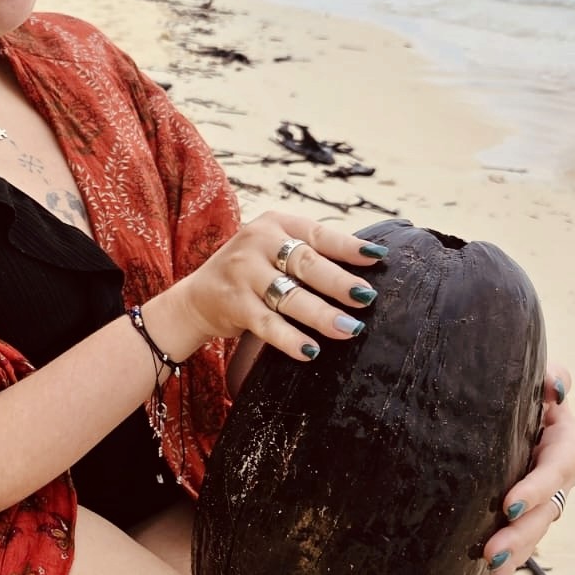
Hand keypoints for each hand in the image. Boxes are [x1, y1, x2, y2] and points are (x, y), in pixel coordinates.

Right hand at [167, 210, 386, 364]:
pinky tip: (310, 350)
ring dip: (321, 315)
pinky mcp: (233, 304)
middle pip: (305, 263)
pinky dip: (289, 339)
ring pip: (289, 296)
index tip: (378, 257)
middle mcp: (258, 243)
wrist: (196, 297)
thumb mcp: (274, 252)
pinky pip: (267, 324)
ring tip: (350, 329)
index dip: (348, 247)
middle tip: (366, 298)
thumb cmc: (251, 274)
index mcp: (275, 224)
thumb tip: (364, 275)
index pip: (318, 234)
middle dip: (338, 282)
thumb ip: (309, 256)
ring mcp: (243, 273)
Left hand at [480, 363, 574, 574]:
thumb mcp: (540, 375)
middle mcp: (558, 478)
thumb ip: (552, 376)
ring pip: (532, 535)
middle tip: (489, 553)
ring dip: (512, 560)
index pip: (555, 469)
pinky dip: (506, 569)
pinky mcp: (522, 515)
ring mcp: (542, 500)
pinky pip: (518, 544)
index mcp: (566, 445)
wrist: (509, 403)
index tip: (508, 504)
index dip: (535, 488)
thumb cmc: (524, 387)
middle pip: (544, 512)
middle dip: (518, 536)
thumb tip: (554, 386)